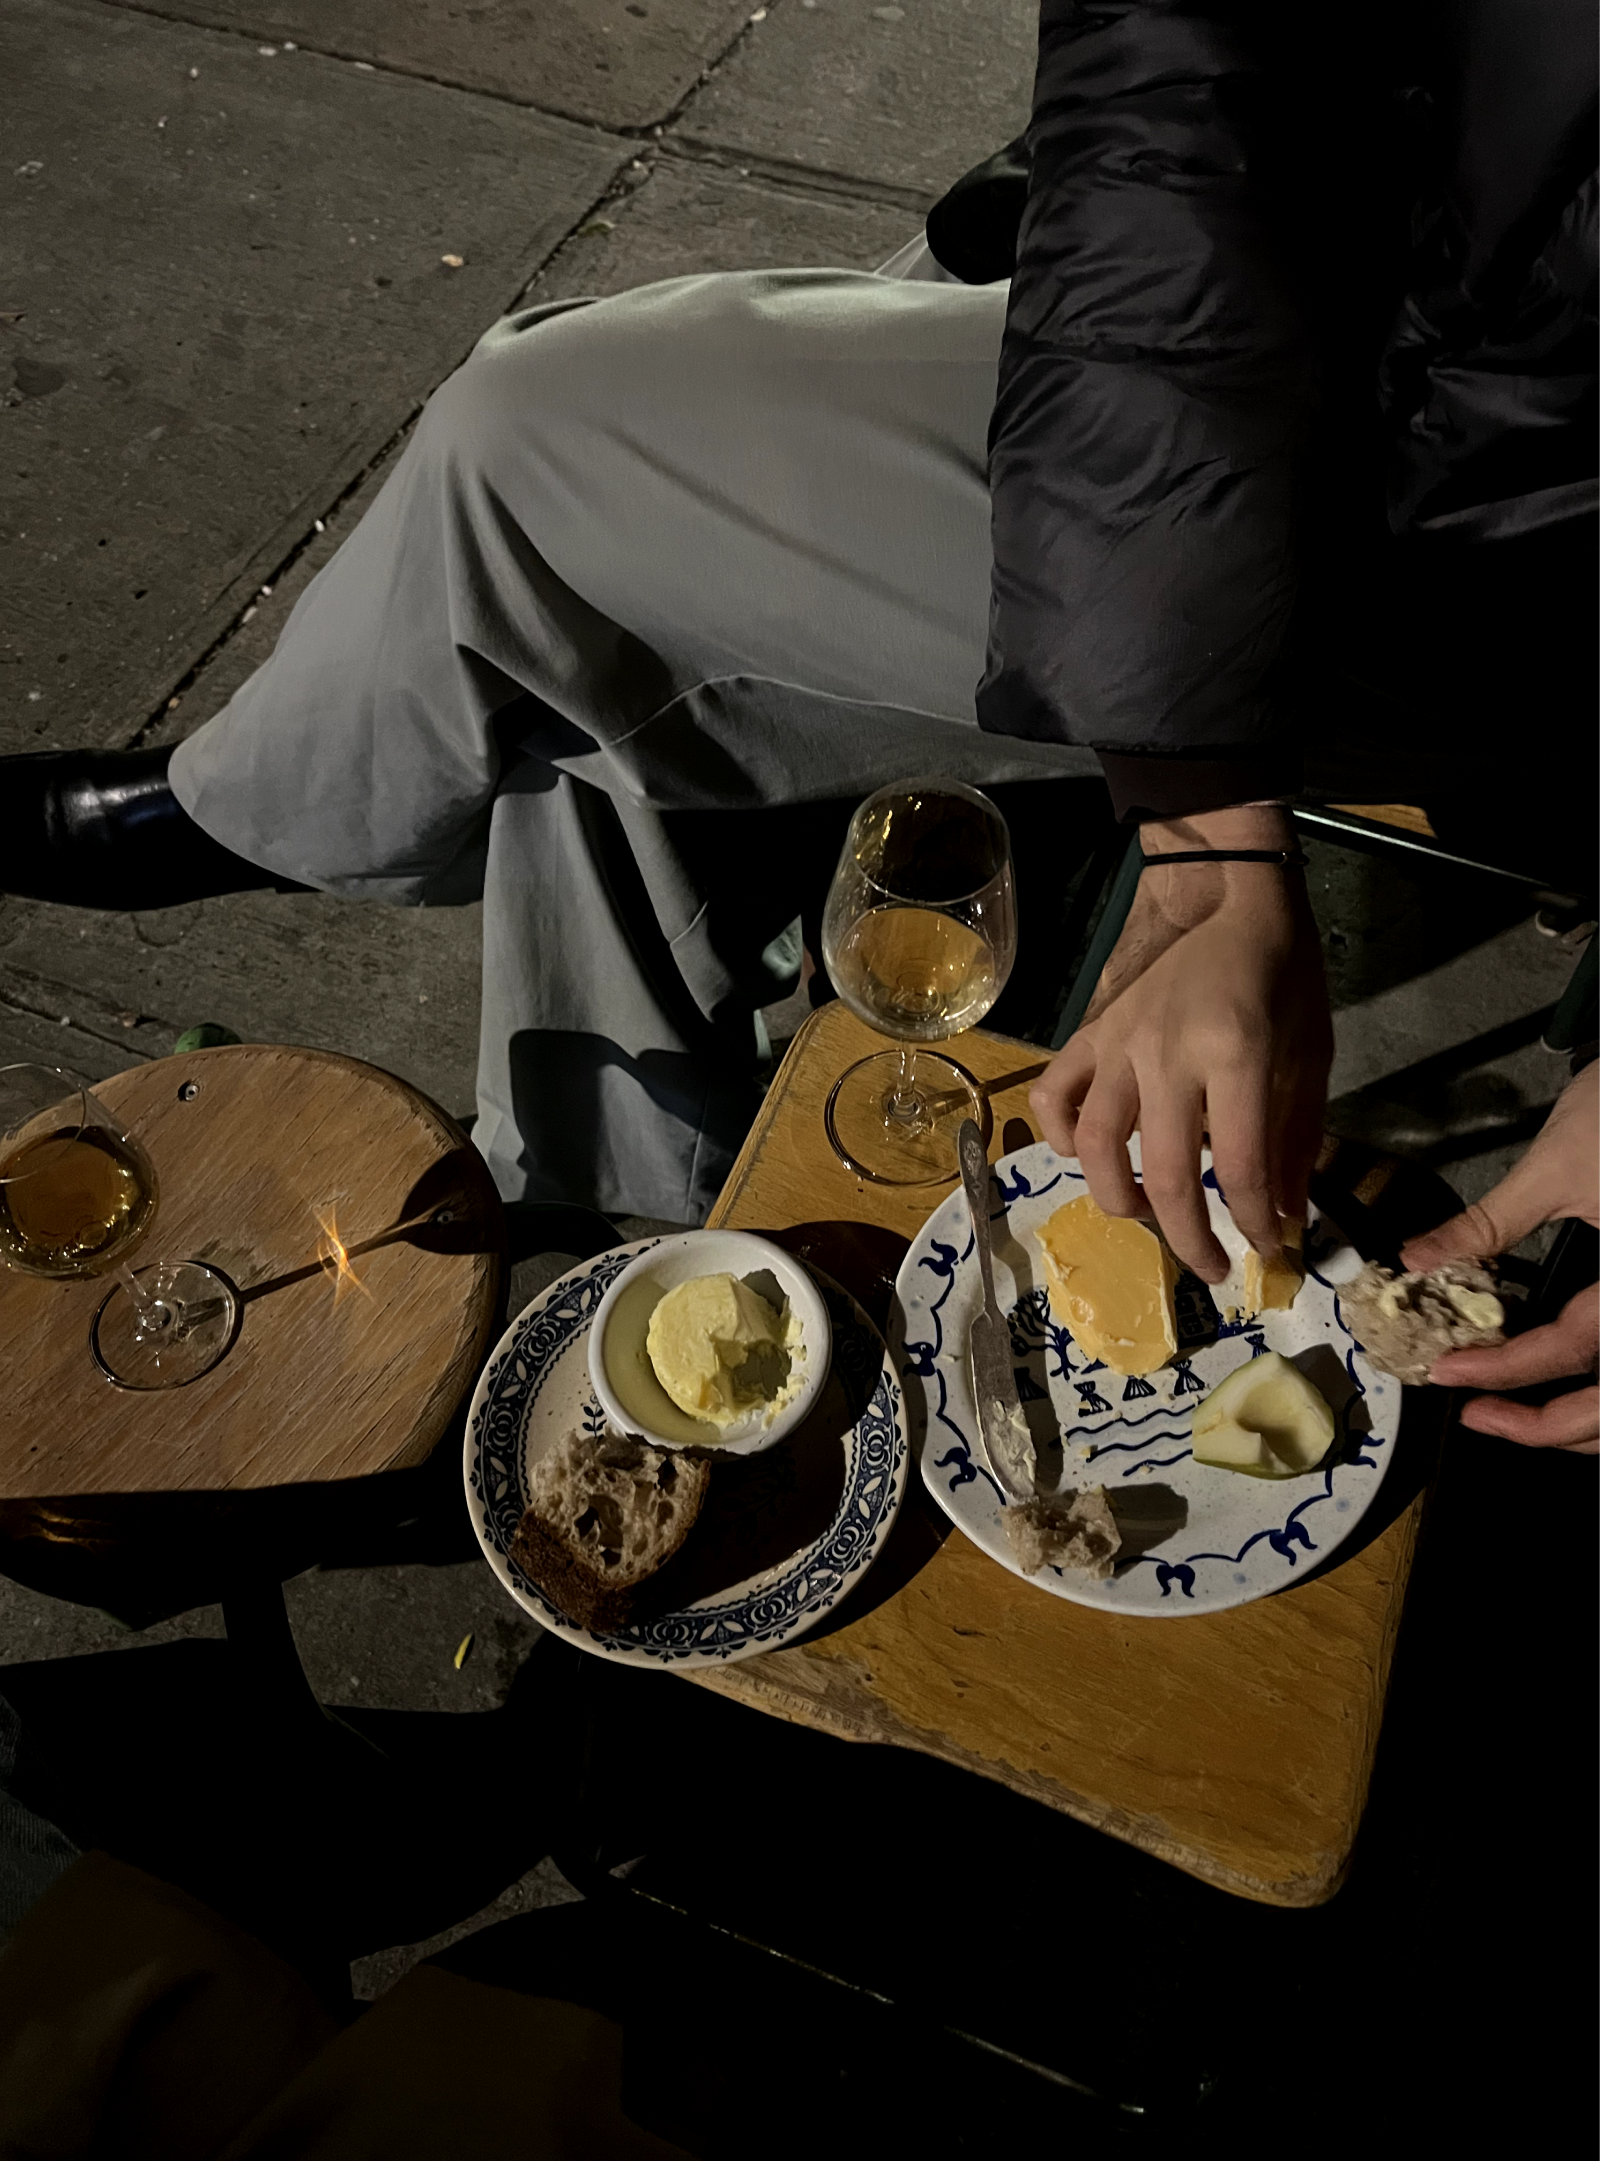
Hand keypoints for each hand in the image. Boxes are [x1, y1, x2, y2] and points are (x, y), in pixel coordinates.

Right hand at [1031, 806, 1333, 1281]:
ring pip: (1093, 1147)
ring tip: (1151, 1218)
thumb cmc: (1280, 974)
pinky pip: (1056, 1098)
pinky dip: (1060, 1139)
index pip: (1237, 1164)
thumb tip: (1282, 1215)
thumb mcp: (1311, 1053)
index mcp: (1234, 1054)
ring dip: (1120, 1200)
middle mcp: (1166, 1054)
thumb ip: (1295, 1137)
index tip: (1269, 1250)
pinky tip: (1090, 1157)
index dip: (1253, 1221)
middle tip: (1212, 1268)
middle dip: (1188, 1238)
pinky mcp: (1089, 1036)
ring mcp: (1118, 1045)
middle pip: (1162, 1173)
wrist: (1226, 898)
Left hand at [1399, 1060, 1599, 1450]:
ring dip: (1581, 1420)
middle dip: (1547, 1427)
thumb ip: (1489, 1225)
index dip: (1504, 1368)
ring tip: (1514, 1411)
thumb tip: (1417, 1259)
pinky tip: (1560, 1370)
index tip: (1446, 1372)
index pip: (1572, 1349)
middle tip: (1478, 1415)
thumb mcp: (1556, 1167)